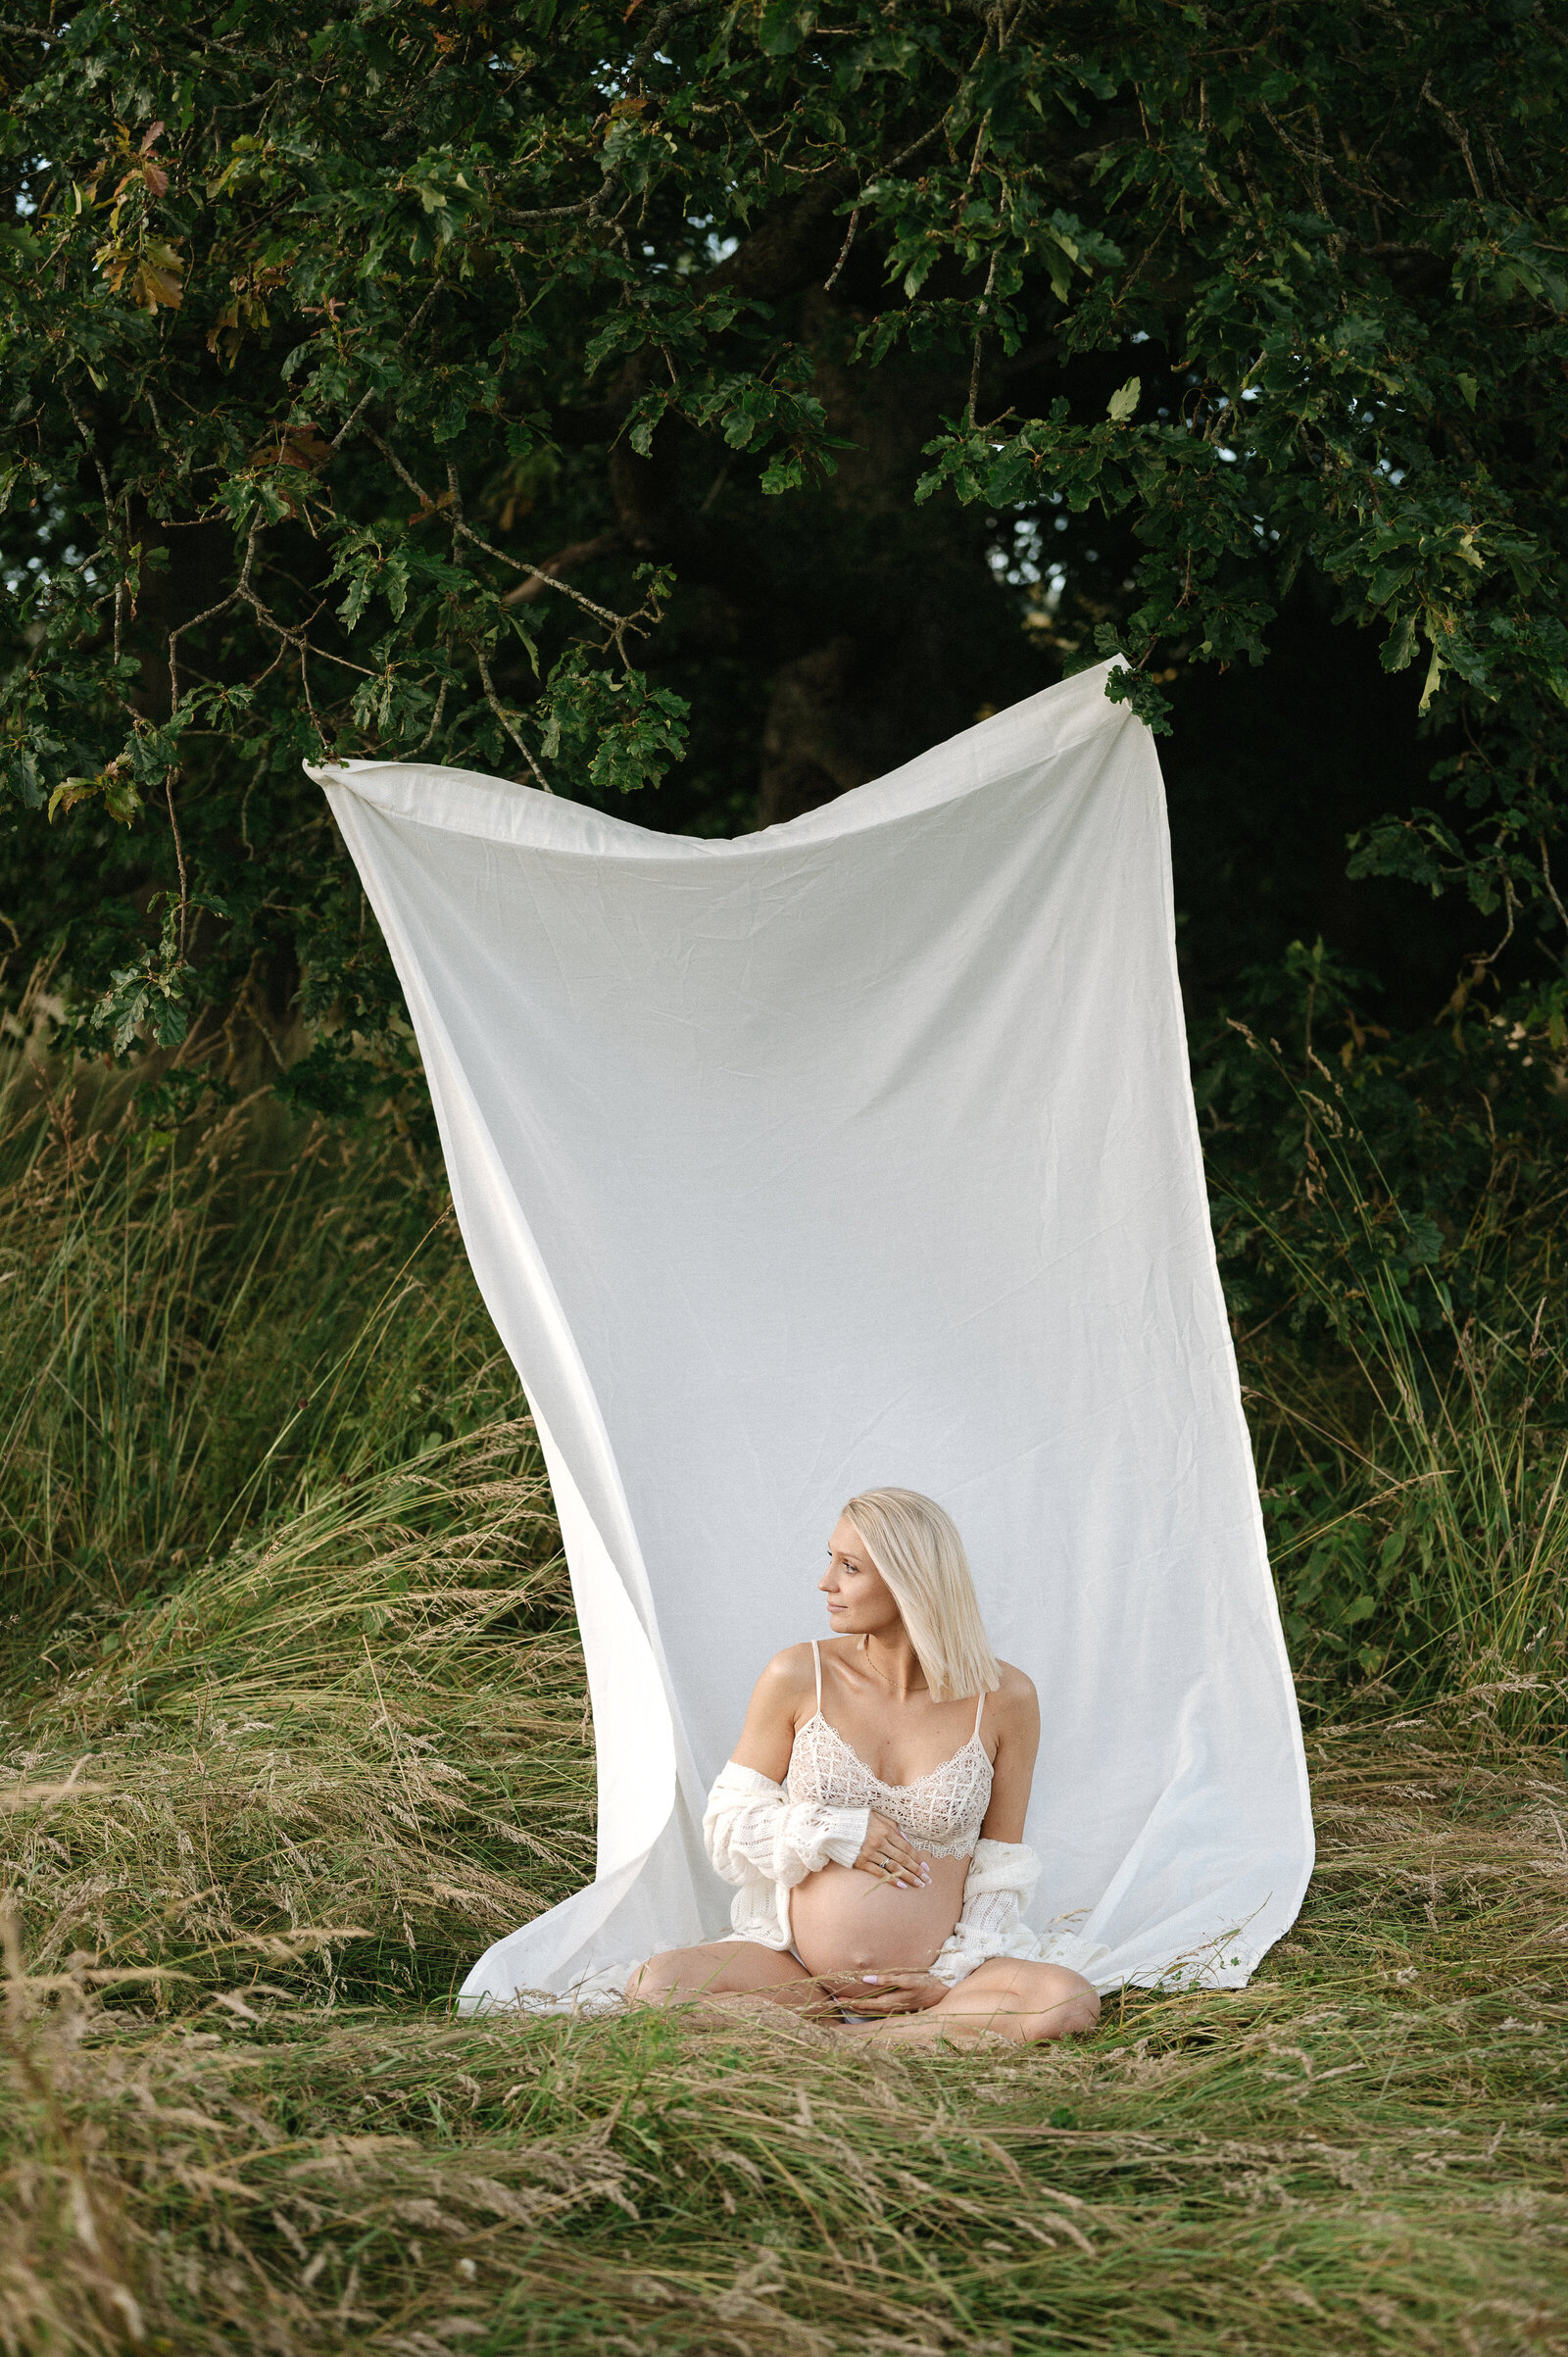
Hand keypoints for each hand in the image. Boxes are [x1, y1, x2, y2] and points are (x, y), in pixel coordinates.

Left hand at [830, 1969, 946, 2015]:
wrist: (941, 1996)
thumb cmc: (924, 1985)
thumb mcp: (906, 1979)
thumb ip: (886, 1979)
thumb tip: (866, 1979)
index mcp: (888, 2003)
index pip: (863, 2005)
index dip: (849, 2002)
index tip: (835, 1999)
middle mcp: (888, 2010)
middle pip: (864, 2010)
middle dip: (849, 2006)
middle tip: (833, 2001)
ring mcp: (892, 2011)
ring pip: (870, 2012)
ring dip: (856, 2008)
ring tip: (844, 2002)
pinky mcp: (896, 2009)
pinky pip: (877, 2011)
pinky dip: (866, 2008)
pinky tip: (863, 2004)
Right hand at [852, 1810, 931, 1890]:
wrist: (834, 1824)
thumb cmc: (858, 1818)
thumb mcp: (878, 1816)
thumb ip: (893, 1827)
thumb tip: (906, 1839)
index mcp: (886, 1830)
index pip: (906, 1847)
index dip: (917, 1858)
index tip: (926, 1867)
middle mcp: (880, 1842)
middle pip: (903, 1859)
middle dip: (916, 1870)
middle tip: (927, 1880)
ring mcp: (870, 1853)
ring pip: (894, 1867)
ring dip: (908, 1877)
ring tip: (918, 1884)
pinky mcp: (860, 1862)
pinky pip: (879, 1873)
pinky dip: (891, 1880)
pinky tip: (902, 1886)